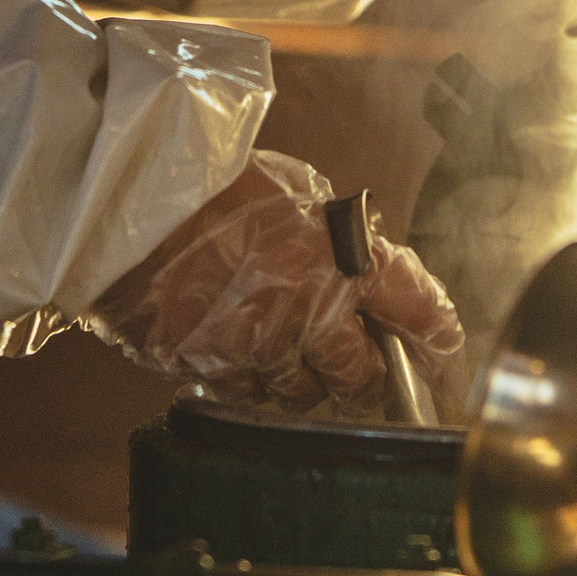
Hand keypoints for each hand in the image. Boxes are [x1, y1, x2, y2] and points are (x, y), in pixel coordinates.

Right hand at [89, 150, 465, 415]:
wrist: (130, 193)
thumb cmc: (215, 179)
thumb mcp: (297, 190)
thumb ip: (338, 239)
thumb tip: (367, 276)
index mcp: (343, 258)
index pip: (421, 310)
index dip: (441, 343)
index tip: (446, 364)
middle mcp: (309, 312)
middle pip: (362, 377)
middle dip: (363, 373)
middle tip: (354, 362)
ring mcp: (256, 348)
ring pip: (300, 396)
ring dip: (299, 377)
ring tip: (278, 338)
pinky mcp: (207, 370)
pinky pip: (243, 394)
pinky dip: (245, 377)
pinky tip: (233, 343)